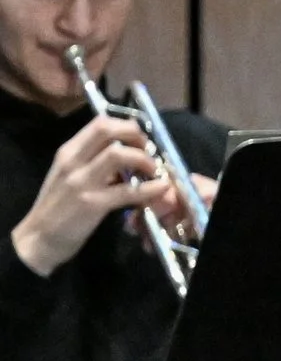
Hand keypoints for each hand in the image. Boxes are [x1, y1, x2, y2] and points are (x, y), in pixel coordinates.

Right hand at [9, 115, 175, 276]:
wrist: (38, 237)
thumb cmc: (59, 206)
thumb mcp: (71, 176)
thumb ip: (94, 162)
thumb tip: (127, 155)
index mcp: (69, 152)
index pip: (99, 123)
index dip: (126, 126)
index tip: (140, 140)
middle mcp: (73, 161)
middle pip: (107, 130)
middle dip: (136, 135)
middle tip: (150, 150)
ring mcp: (82, 182)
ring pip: (118, 155)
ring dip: (144, 160)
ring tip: (155, 171)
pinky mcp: (93, 204)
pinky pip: (129, 191)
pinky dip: (151, 188)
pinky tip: (161, 188)